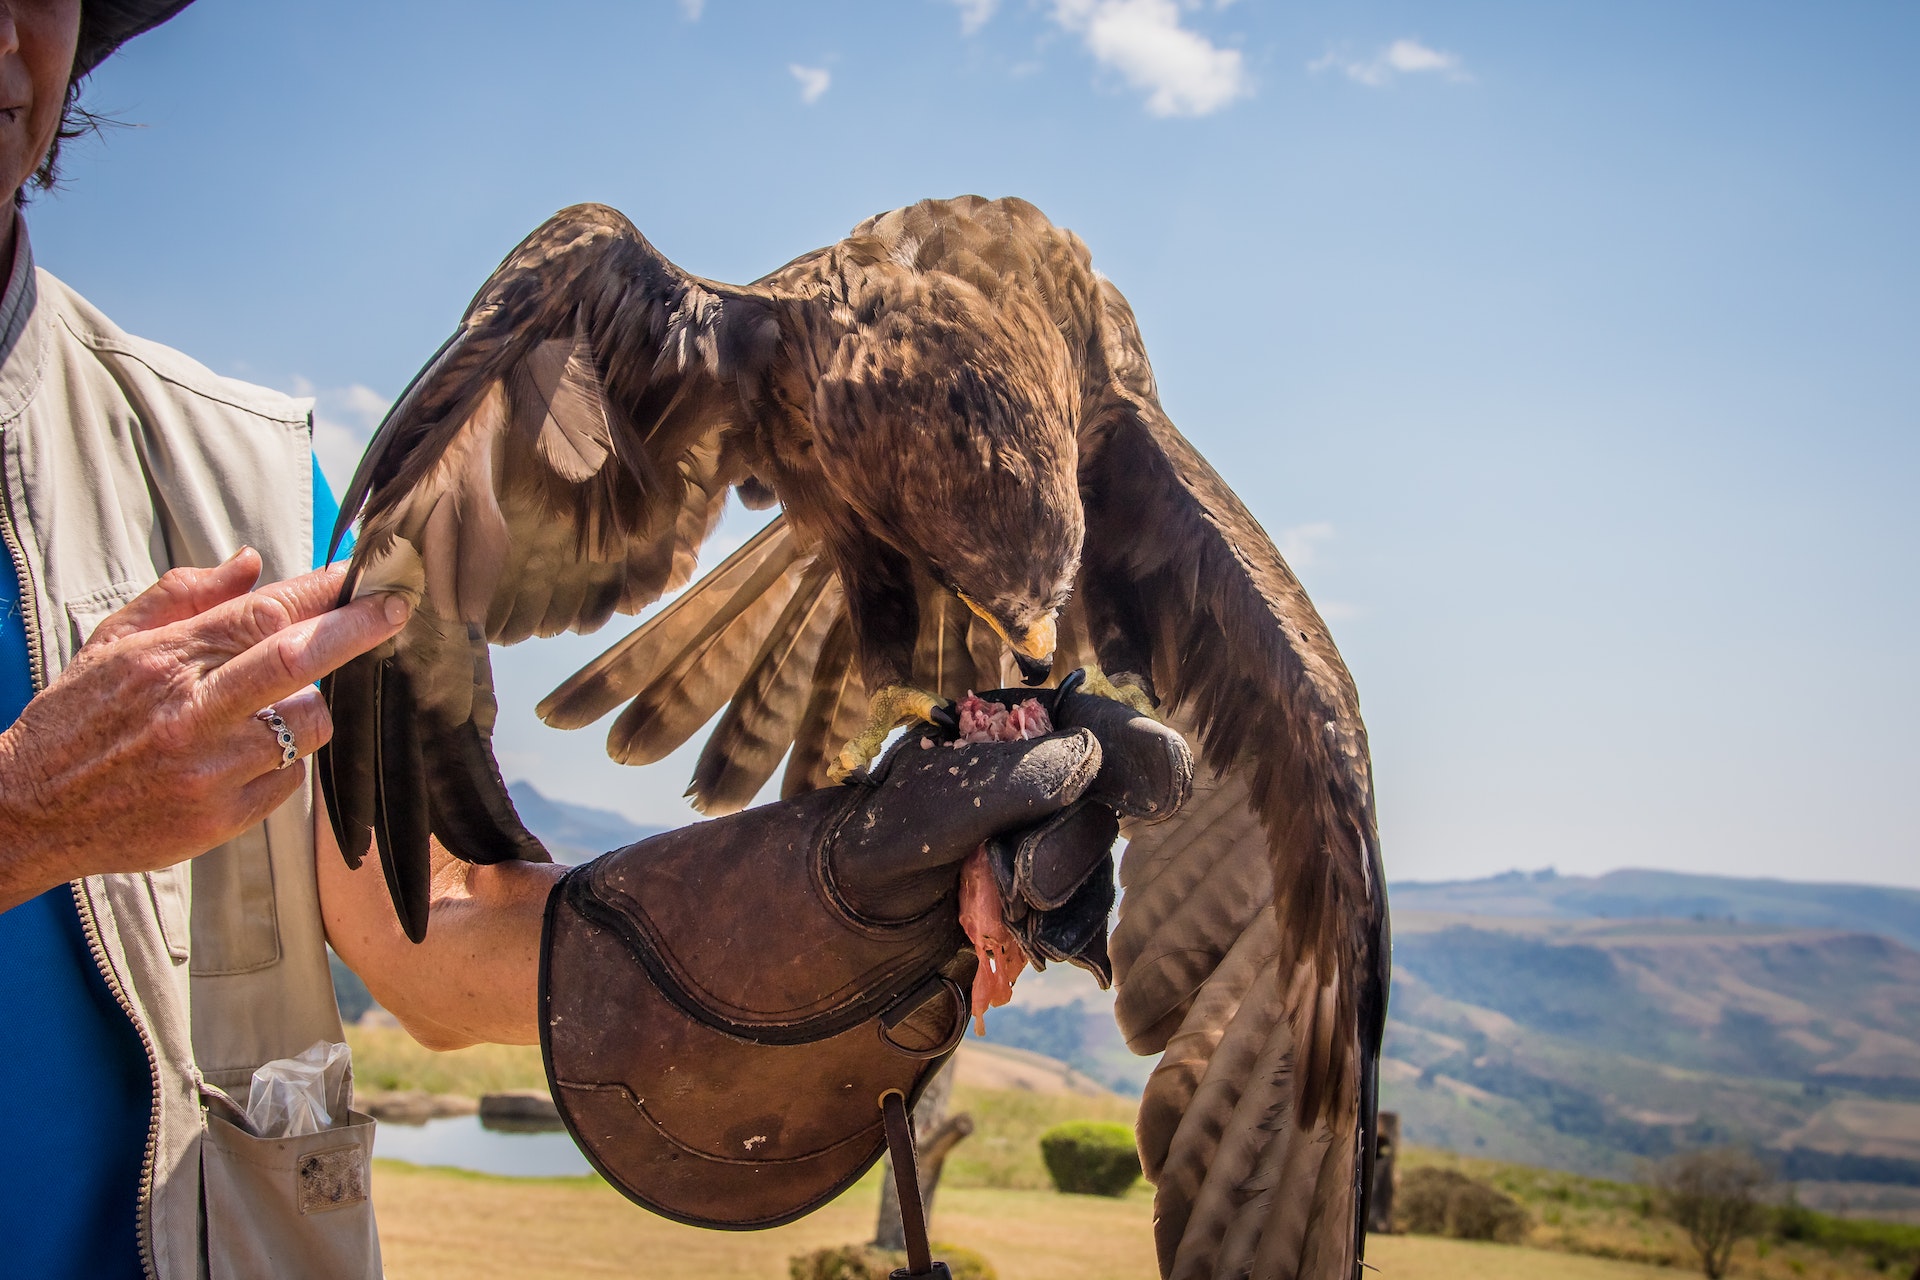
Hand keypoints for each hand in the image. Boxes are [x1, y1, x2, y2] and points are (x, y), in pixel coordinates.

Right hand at [0, 548, 410, 909]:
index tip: (365, 576)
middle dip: (356, 629)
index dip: (321, 591)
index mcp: (165, 661)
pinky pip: (289, 780)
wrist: (30, 810)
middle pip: (294, 660)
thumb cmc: (78, 719)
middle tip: (396, 608)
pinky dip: (283, 762)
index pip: (262, 614)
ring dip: (309, 708)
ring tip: (271, 710)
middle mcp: (190, 713)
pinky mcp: (221, 819)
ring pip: (306, 725)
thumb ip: (184, 596)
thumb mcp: (113, 643)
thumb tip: (252, 562)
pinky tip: (245, 758)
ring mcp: (209, 770)